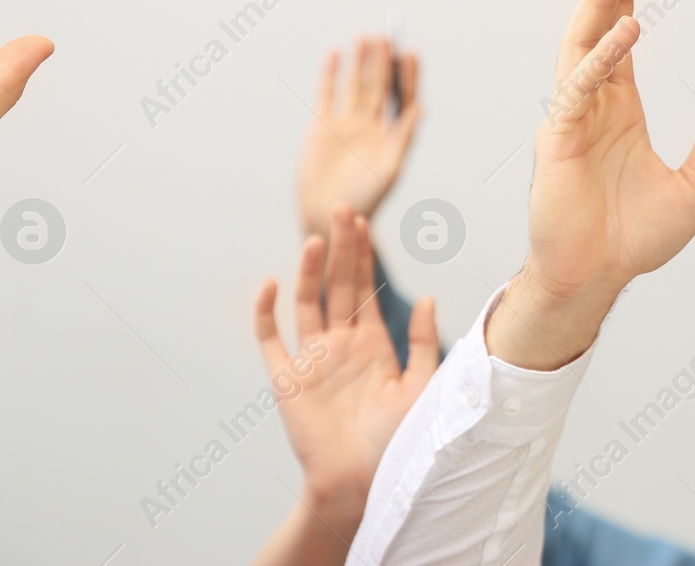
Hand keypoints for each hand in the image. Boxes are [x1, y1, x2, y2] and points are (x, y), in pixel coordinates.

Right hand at [254, 205, 437, 527]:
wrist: (365, 484)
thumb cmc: (398, 442)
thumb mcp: (422, 387)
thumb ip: (423, 342)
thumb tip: (428, 296)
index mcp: (371, 344)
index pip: (364, 289)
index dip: (362, 256)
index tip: (363, 222)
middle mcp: (340, 346)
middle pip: (337, 286)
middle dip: (340, 249)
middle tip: (342, 210)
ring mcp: (312, 361)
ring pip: (307, 304)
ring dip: (310, 272)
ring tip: (317, 238)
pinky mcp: (287, 381)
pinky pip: (271, 341)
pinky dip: (266, 313)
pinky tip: (271, 284)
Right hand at [296, 37, 420, 236]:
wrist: (328, 216)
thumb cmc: (365, 200)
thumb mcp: (390, 170)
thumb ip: (404, 138)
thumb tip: (421, 108)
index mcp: (392, 135)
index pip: (403, 97)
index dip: (407, 76)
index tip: (410, 52)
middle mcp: (371, 125)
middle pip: (380, 86)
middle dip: (384, 62)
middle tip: (388, 36)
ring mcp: (346, 124)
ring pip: (355, 84)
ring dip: (361, 62)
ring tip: (366, 37)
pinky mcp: (322, 126)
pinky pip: (327, 93)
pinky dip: (331, 73)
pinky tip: (335, 53)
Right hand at [489, 0, 694, 369]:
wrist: (596, 279)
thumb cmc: (634, 239)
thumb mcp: (693, 191)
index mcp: (618, 111)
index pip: (620, 43)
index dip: (627, 1)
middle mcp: (591, 107)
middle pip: (597, 32)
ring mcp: (571, 120)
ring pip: (582, 48)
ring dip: (599, 5)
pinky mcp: (558, 141)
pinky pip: (578, 89)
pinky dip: (599, 59)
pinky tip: (623, 32)